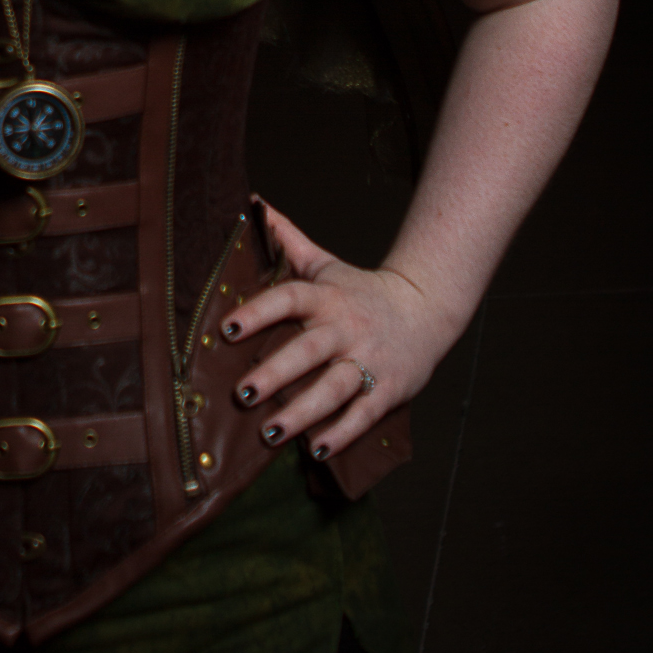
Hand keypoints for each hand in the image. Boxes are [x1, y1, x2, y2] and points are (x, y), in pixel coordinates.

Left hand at [222, 203, 453, 459]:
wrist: (427, 308)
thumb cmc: (361, 289)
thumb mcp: (325, 263)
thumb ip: (289, 239)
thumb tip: (254, 202)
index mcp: (326, 297)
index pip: (288, 298)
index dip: (257, 312)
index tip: (226, 330)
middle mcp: (346, 327)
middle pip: (308, 350)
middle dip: (275, 372)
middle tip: (242, 393)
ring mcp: (369, 359)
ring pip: (335, 387)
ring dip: (303, 412)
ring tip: (270, 432)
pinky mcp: (390, 388)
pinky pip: (364, 413)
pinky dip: (342, 433)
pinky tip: (317, 450)